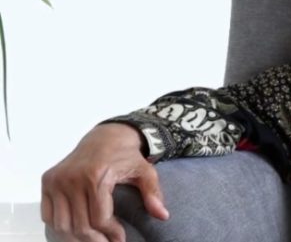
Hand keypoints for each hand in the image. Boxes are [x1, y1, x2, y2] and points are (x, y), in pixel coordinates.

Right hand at [41, 122, 169, 240]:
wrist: (105, 137)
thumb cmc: (126, 156)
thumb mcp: (145, 171)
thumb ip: (153, 193)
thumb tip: (163, 215)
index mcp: (96, 175)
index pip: (99, 218)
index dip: (111, 234)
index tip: (120, 240)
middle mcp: (72, 178)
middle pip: (79, 225)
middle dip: (95, 241)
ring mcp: (57, 180)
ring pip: (62, 224)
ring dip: (76, 239)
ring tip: (93, 241)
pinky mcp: (48, 181)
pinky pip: (49, 215)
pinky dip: (60, 227)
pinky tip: (76, 232)